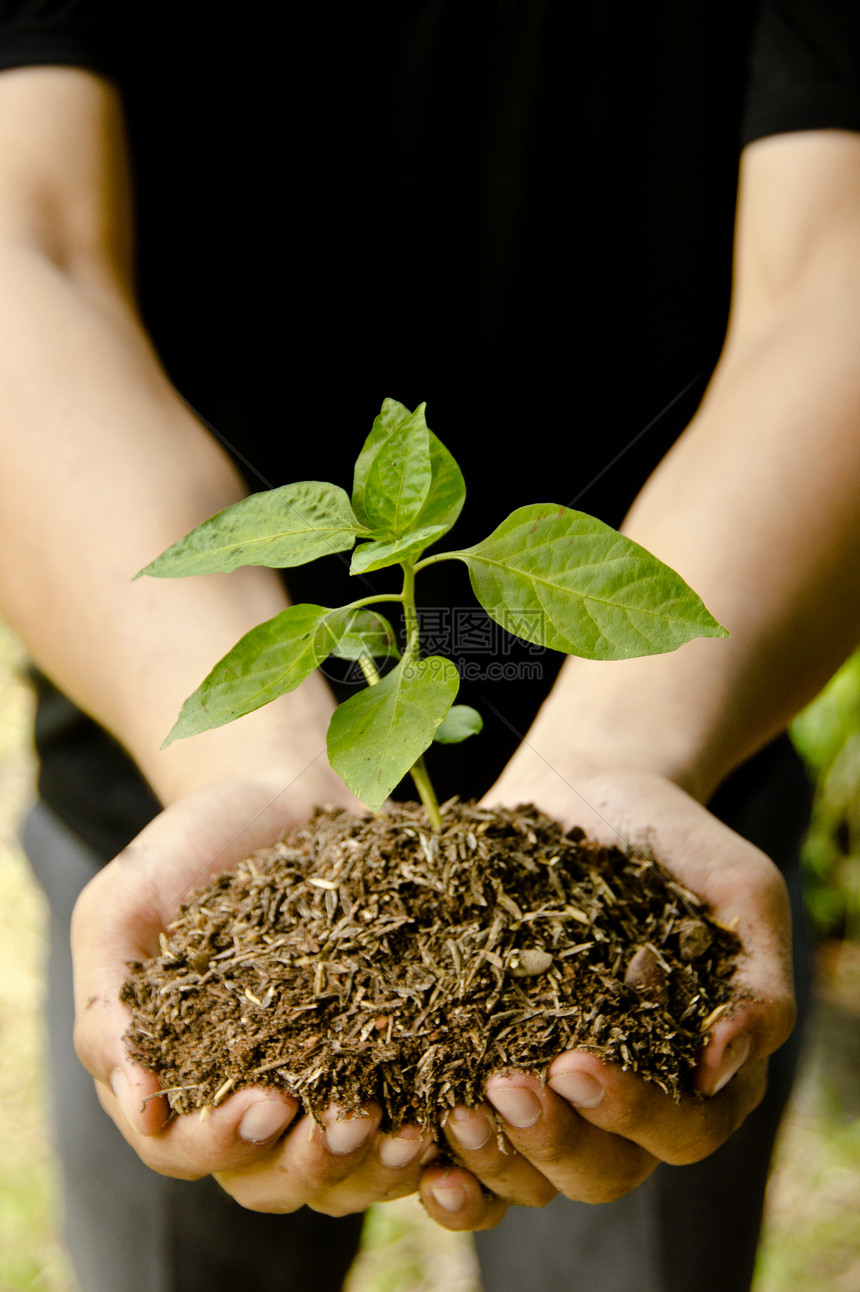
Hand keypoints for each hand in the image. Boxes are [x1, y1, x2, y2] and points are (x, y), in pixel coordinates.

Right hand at [71, 772, 433, 1213]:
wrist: (279, 789)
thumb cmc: (189, 846)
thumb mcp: (122, 906)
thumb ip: (108, 1002)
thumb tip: (139, 1104)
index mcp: (175, 1074)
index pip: (183, 1149)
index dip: (220, 1142)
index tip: (264, 1101)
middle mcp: (248, 1092)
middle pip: (271, 1180)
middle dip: (309, 1163)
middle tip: (348, 1119)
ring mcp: (321, 1079)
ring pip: (342, 1171)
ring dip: (375, 1164)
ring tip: (412, 1128)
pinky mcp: (385, 1051)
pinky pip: (407, 1116)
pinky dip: (429, 1128)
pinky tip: (458, 1107)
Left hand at [418, 762, 794, 1230]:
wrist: (593, 789)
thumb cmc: (678, 842)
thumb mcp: (742, 893)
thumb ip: (757, 980)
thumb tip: (719, 1070)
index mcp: (700, 1074)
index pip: (682, 1129)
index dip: (630, 1112)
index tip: (574, 1063)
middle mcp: (629, 1100)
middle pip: (602, 1172)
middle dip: (553, 1140)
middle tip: (504, 1088)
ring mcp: (554, 1092)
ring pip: (532, 1176)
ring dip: (492, 1159)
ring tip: (450, 1114)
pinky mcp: (487, 1067)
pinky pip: (471, 1147)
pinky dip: (443, 1159)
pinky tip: (406, 1138)